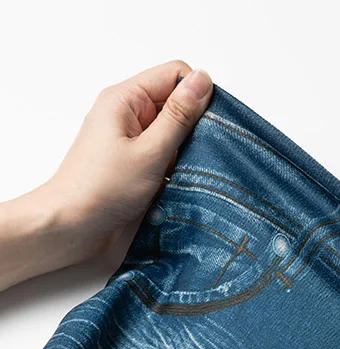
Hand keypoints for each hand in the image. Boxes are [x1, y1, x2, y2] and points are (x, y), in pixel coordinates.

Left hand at [43, 60, 212, 259]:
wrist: (73, 229)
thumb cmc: (103, 189)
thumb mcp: (151, 151)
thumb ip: (179, 116)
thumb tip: (202, 79)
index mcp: (126, 100)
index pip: (175, 76)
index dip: (198, 95)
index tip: (212, 125)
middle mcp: (129, 116)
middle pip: (177, 106)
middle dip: (195, 129)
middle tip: (200, 156)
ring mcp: (133, 143)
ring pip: (176, 137)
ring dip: (188, 156)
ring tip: (189, 177)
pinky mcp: (138, 167)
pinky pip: (169, 160)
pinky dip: (178, 172)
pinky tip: (180, 188)